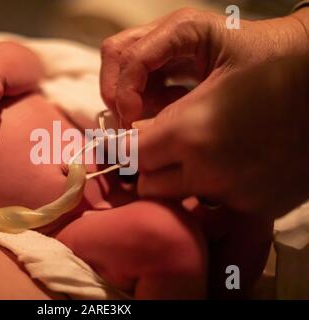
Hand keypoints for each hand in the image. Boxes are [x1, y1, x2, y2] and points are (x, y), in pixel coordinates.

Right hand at [100, 8, 308, 126]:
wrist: (297, 64)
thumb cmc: (268, 70)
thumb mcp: (222, 93)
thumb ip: (176, 115)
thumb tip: (137, 139)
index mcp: (182, 29)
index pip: (130, 56)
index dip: (124, 93)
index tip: (132, 122)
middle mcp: (168, 35)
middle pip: (117, 54)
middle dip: (116, 92)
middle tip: (130, 122)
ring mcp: (168, 50)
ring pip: (124, 69)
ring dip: (129, 100)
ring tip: (148, 121)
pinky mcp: (171, 68)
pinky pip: (143, 84)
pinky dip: (144, 104)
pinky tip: (164, 115)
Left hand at [135, 56, 308, 217]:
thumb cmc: (268, 56)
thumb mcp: (207, 64)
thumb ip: (157, 99)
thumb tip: (131, 134)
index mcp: (190, 131)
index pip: (130, 155)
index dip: (126, 146)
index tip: (130, 140)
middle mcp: (209, 171)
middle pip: (148, 184)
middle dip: (148, 165)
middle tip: (163, 144)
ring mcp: (235, 193)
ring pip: (177, 198)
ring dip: (176, 179)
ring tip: (199, 150)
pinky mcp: (258, 207)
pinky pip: (213, 204)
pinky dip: (211, 188)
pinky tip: (231, 161)